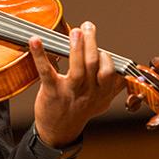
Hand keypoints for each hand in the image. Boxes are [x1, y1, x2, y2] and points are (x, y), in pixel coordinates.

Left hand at [30, 21, 124, 147]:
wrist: (58, 132)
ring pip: (79, 68)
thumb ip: (112, 87)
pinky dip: (40, 55)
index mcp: (102, 92)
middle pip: (96, 64)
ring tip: (76, 31)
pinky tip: (35, 40)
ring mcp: (71, 92)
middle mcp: (89, 92)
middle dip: (92, 43)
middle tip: (87, 26)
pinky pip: (47, 72)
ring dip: (78, 48)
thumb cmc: (79, 111)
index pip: (112, 72)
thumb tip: (124, 72)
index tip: (100, 47)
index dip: (107, 58)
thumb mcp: (100, 102)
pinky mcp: (53, 92)